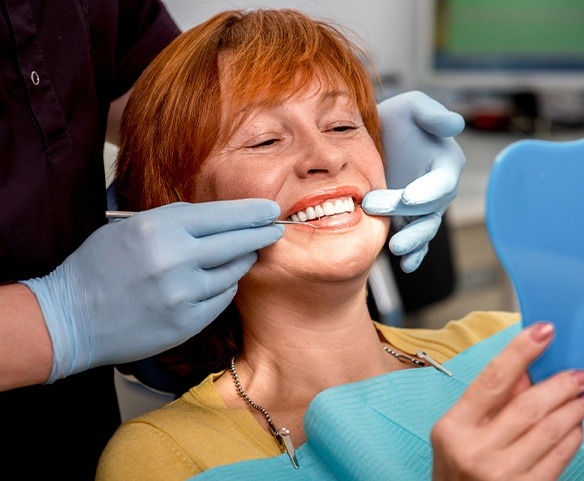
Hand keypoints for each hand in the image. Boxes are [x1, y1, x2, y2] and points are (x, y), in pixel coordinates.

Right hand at [21, 200, 282, 382]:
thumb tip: (217, 219)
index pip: (222, 215)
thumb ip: (174, 221)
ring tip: (244, 254)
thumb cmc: (98, 267)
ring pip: (233, 272)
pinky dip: (225, 287)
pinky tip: (219, 281)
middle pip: (237, 242)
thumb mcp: (130, 228)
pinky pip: (222, 298)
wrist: (70, 319)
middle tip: (275, 229)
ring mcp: (183, 294)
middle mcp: (175, 259)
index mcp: (159, 228)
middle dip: (261, 234)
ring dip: (242, 261)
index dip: (251, 212)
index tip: (270, 209)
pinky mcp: (186, 322)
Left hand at [362, 91, 465, 272]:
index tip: (409, 197)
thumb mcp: (412, 106)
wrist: (374, 137)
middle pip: (429, 208)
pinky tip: (405, 265)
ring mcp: (423, 208)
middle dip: (405, 212)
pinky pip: (416, 240)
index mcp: (445, 163)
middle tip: (373, 207)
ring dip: (413, 241)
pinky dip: (414, 255)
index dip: (428, 191)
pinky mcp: (408, 220)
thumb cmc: (397, 119)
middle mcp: (438, 190)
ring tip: (396, 249)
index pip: (442, 182)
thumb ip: (432, 114)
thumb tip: (455, 124)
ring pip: (424, 229)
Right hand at [432, 322, 583, 480]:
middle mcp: (475, 451)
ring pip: (550, 431)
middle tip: (578, 373)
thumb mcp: (458, 432)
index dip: (519, 351)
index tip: (543, 331)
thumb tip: (524, 370)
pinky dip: (573, 437)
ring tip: (582, 395)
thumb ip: (489, 400)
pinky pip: (559, 458)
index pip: (491, 380)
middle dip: (559, 385)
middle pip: (528, 406)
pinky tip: (576, 424)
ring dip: (573, 409)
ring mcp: (501, 475)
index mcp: (453, 428)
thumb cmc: (456, 470)